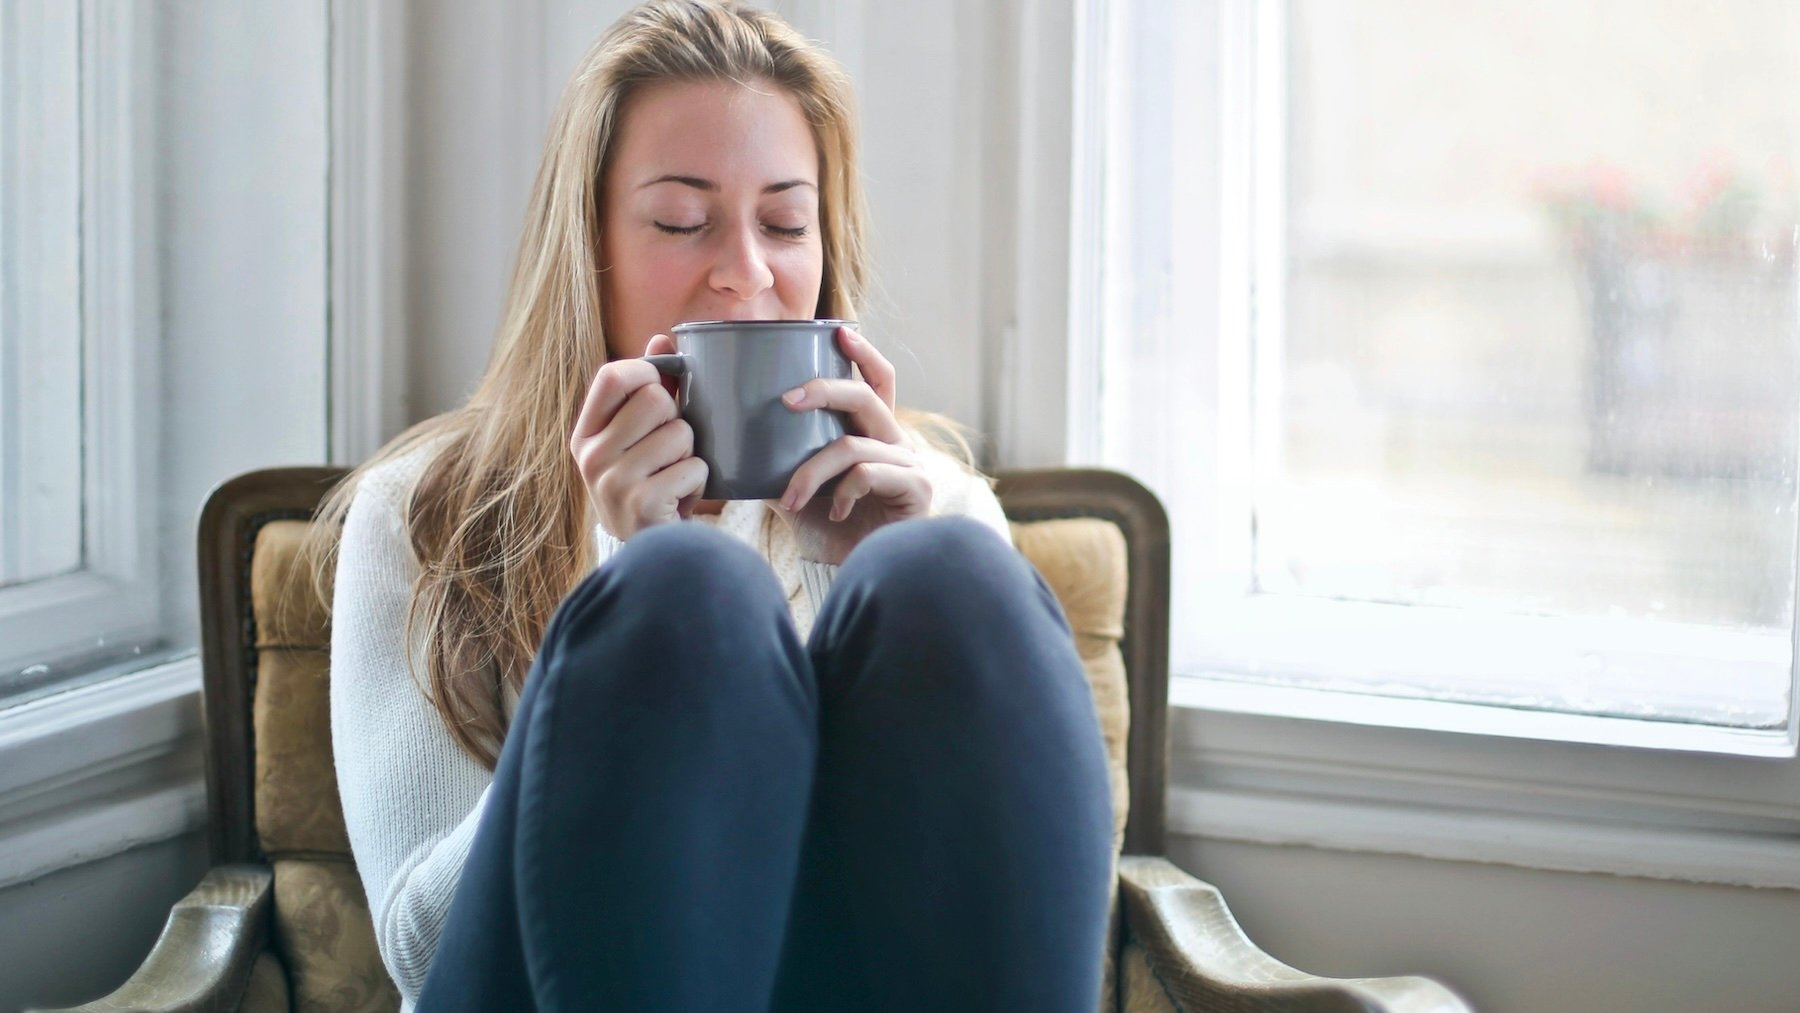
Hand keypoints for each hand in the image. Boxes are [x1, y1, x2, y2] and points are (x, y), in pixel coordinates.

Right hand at [569, 333, 706, 539]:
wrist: (648, 551)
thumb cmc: (647, 483)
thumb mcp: (636, 438)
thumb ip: (647, 388)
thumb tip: (662, 338)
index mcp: (585, 434)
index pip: (613, 376)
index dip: (647, 372)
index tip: (662, 388)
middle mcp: (591, 456)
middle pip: (655, 399)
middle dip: (678, 420)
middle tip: (671, 447)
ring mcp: (613, 482)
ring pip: (681, 433)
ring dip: (692, 453)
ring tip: (675, 474)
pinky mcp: (642, 504)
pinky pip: (694, 467)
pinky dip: (699, 481)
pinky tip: (681, 497)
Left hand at [769, 326, 931, 563]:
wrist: (854, 576)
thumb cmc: (829, 531)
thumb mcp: (795, 488)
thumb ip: (775, 460)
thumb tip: (726, 439)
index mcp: (874, 434)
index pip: (878, 382)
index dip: (863, 354)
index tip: (838, 331)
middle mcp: (897, 443)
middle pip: (865, 397)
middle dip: (823, 390)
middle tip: (785, 400)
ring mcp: (910, 465)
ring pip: (852, 445)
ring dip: (811, 471)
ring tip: (789, 498)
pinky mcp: (916, 490)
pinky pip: (867, 473)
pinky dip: (841, 491)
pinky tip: (834, 512)